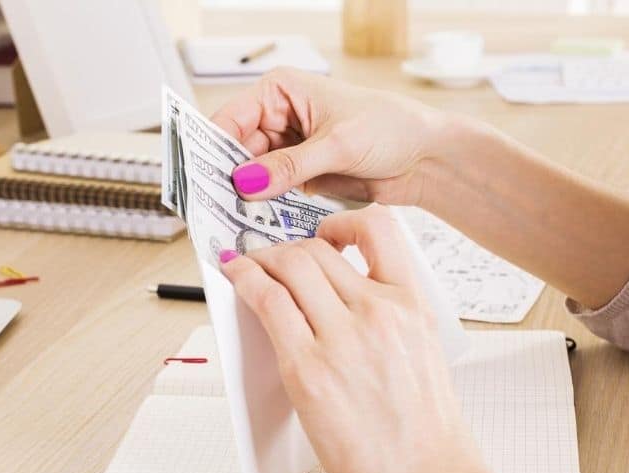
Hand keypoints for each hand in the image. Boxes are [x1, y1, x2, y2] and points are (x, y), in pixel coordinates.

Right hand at [210, 67, 469, 204]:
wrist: (425, 158)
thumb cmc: (390, 128)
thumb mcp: (336, 145)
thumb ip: (288, 166)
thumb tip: (245, 183)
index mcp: (281, 91)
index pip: (231, 118)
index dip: (213, 148)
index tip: (203, 179)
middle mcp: (280, 118)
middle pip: (236, 151)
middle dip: (229, 180)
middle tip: (218, 209)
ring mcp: (289, 149)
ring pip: (252, 177)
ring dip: (248, 199)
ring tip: (238, 221)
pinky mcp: (301, 176)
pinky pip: (273, 195)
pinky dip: (267, 210)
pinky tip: (261, 225)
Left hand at [220, 205, 489, 472]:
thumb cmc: (427, 437)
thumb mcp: (421, 356)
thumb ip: (387, 321)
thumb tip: (341, 302)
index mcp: (412, 307)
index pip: (379, 229)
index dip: (343, 222)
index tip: (326, 232)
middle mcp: (379, 312)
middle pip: (317, 250)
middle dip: (287, 249)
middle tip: (272, 258)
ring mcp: (342, 337)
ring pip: (289, 266)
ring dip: (261, 260)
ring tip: (249, 266)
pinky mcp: (307, 367)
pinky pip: (267, 302)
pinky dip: (244, 281)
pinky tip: (237, 278)